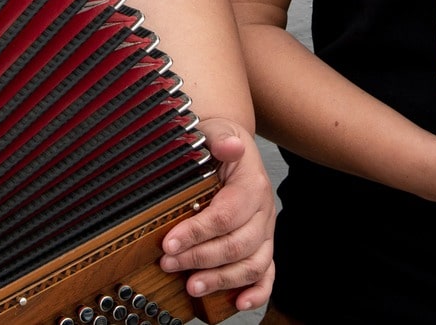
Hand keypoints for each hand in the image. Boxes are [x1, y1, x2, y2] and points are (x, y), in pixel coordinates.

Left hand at [157, 116, 275, 309]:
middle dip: (201, 258)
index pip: (226, 214)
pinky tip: (238, 303)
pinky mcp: (263, 246)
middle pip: (238, 244)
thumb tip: (229, 147)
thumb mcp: (216, 131)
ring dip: (223, 280)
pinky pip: (267, 274)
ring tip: (192, 285)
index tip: (169, 243)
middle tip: (169, 263)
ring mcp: (265, 231)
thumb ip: (220, 138)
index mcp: (252, 183)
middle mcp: (263, 210)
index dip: (198, 232)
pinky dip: (257, 293)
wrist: (231, 147)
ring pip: (253, 264)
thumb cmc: (219, 144)